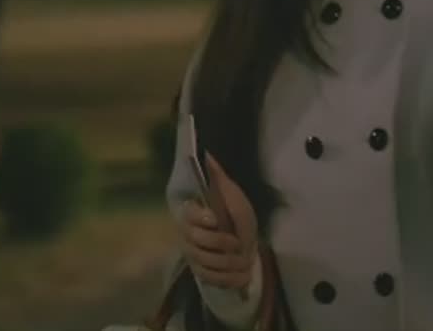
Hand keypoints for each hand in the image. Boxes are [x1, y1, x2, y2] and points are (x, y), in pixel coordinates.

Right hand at [180, 153, 258, 289]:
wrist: (243, 240)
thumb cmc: (236, 214)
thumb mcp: (233, 196)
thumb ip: (219, 180)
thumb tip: (207, 154)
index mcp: (193, 211)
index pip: (188, 214)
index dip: (199, 217)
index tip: (215, 220)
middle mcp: (187, 233)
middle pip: (195, 241)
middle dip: (220, 244)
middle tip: (240, 244)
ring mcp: (192, 253)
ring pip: (203, 261)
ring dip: (227, 264)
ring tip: (245, 261)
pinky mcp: (199, 270)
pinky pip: (209, 278)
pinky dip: (227, 279)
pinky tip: (242, 276)